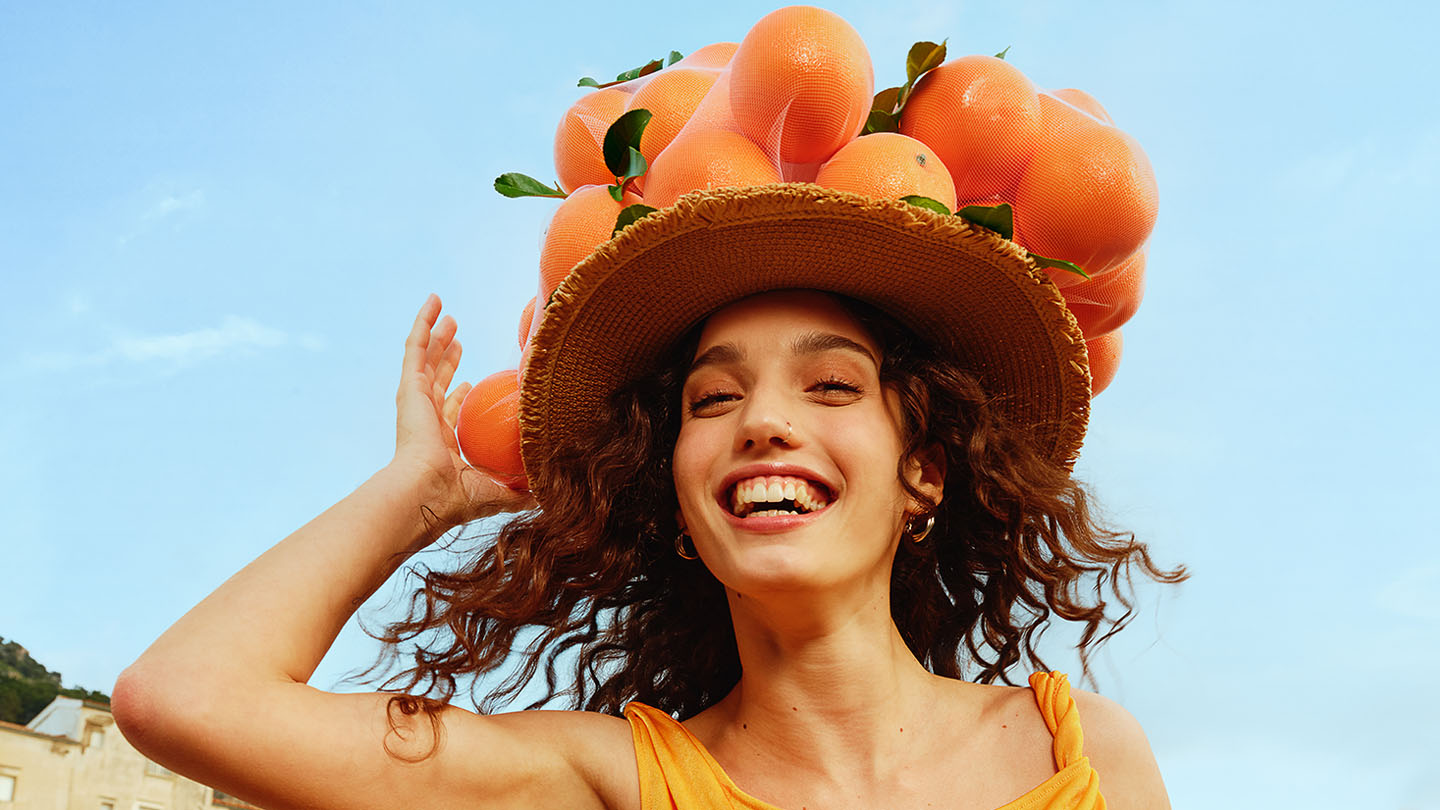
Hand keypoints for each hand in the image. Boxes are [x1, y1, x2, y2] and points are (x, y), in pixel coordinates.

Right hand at [388, 295, 535, 529]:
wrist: (428, 492)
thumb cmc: (459, 498)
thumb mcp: (499, 492)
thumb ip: (522, 490)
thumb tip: (550, 493)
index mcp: (440, 444)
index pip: (449, 414)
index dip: (458, 397)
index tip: (469, 384)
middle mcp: (425, 421)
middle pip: (438, 380)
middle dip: (448, 359)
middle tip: (459, 341)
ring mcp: (415, 402)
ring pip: (427, 359)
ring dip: (438, 337)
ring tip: (448, 317)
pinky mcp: (409, 387)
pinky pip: (417, 346)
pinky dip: (424, 322)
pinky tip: (434, 301)